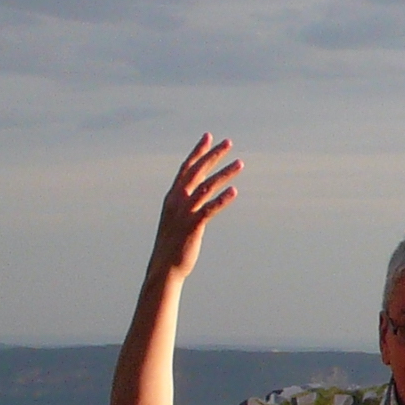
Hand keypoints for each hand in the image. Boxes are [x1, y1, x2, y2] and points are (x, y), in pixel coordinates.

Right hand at [151, 133, 242, 282]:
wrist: (164, 268)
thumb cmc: (172, 245)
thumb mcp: (176, 219)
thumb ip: (186, 205)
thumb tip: (197, 196)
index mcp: (172, 197)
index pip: (186, 168)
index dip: (198, 151)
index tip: (208, 136)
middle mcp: (177, 201)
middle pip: (197, 172)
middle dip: (213, 155)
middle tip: (229, 143)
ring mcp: (184, 213)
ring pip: (206, 187)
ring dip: (224, 173)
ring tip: (240, 163)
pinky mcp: (192, 226)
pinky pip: (209, 209)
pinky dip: (221, 200)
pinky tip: (234, 192)